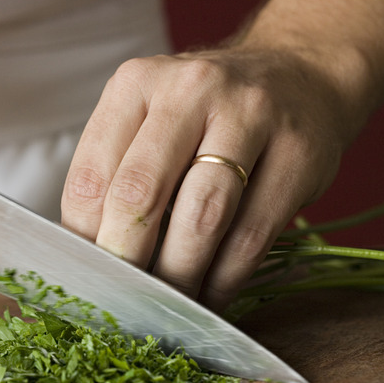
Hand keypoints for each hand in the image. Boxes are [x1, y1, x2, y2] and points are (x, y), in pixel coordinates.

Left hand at [61, 48, 360, 311]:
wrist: (299, 75)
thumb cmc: (208, 112)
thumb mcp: (152, 118)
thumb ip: (118, 172)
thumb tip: (93, 257)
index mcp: (136, 83)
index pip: (90, 177)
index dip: (84, 240)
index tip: (90, 278)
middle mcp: (191, 90)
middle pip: (141, 194)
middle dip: (127, 262)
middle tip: (124, 303)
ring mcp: (251, 117)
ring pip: (201, 218)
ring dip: (179, 278)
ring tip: (168, 307)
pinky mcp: (298, 155)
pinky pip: (252, 236)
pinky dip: (224, 280)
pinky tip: (210, 297)